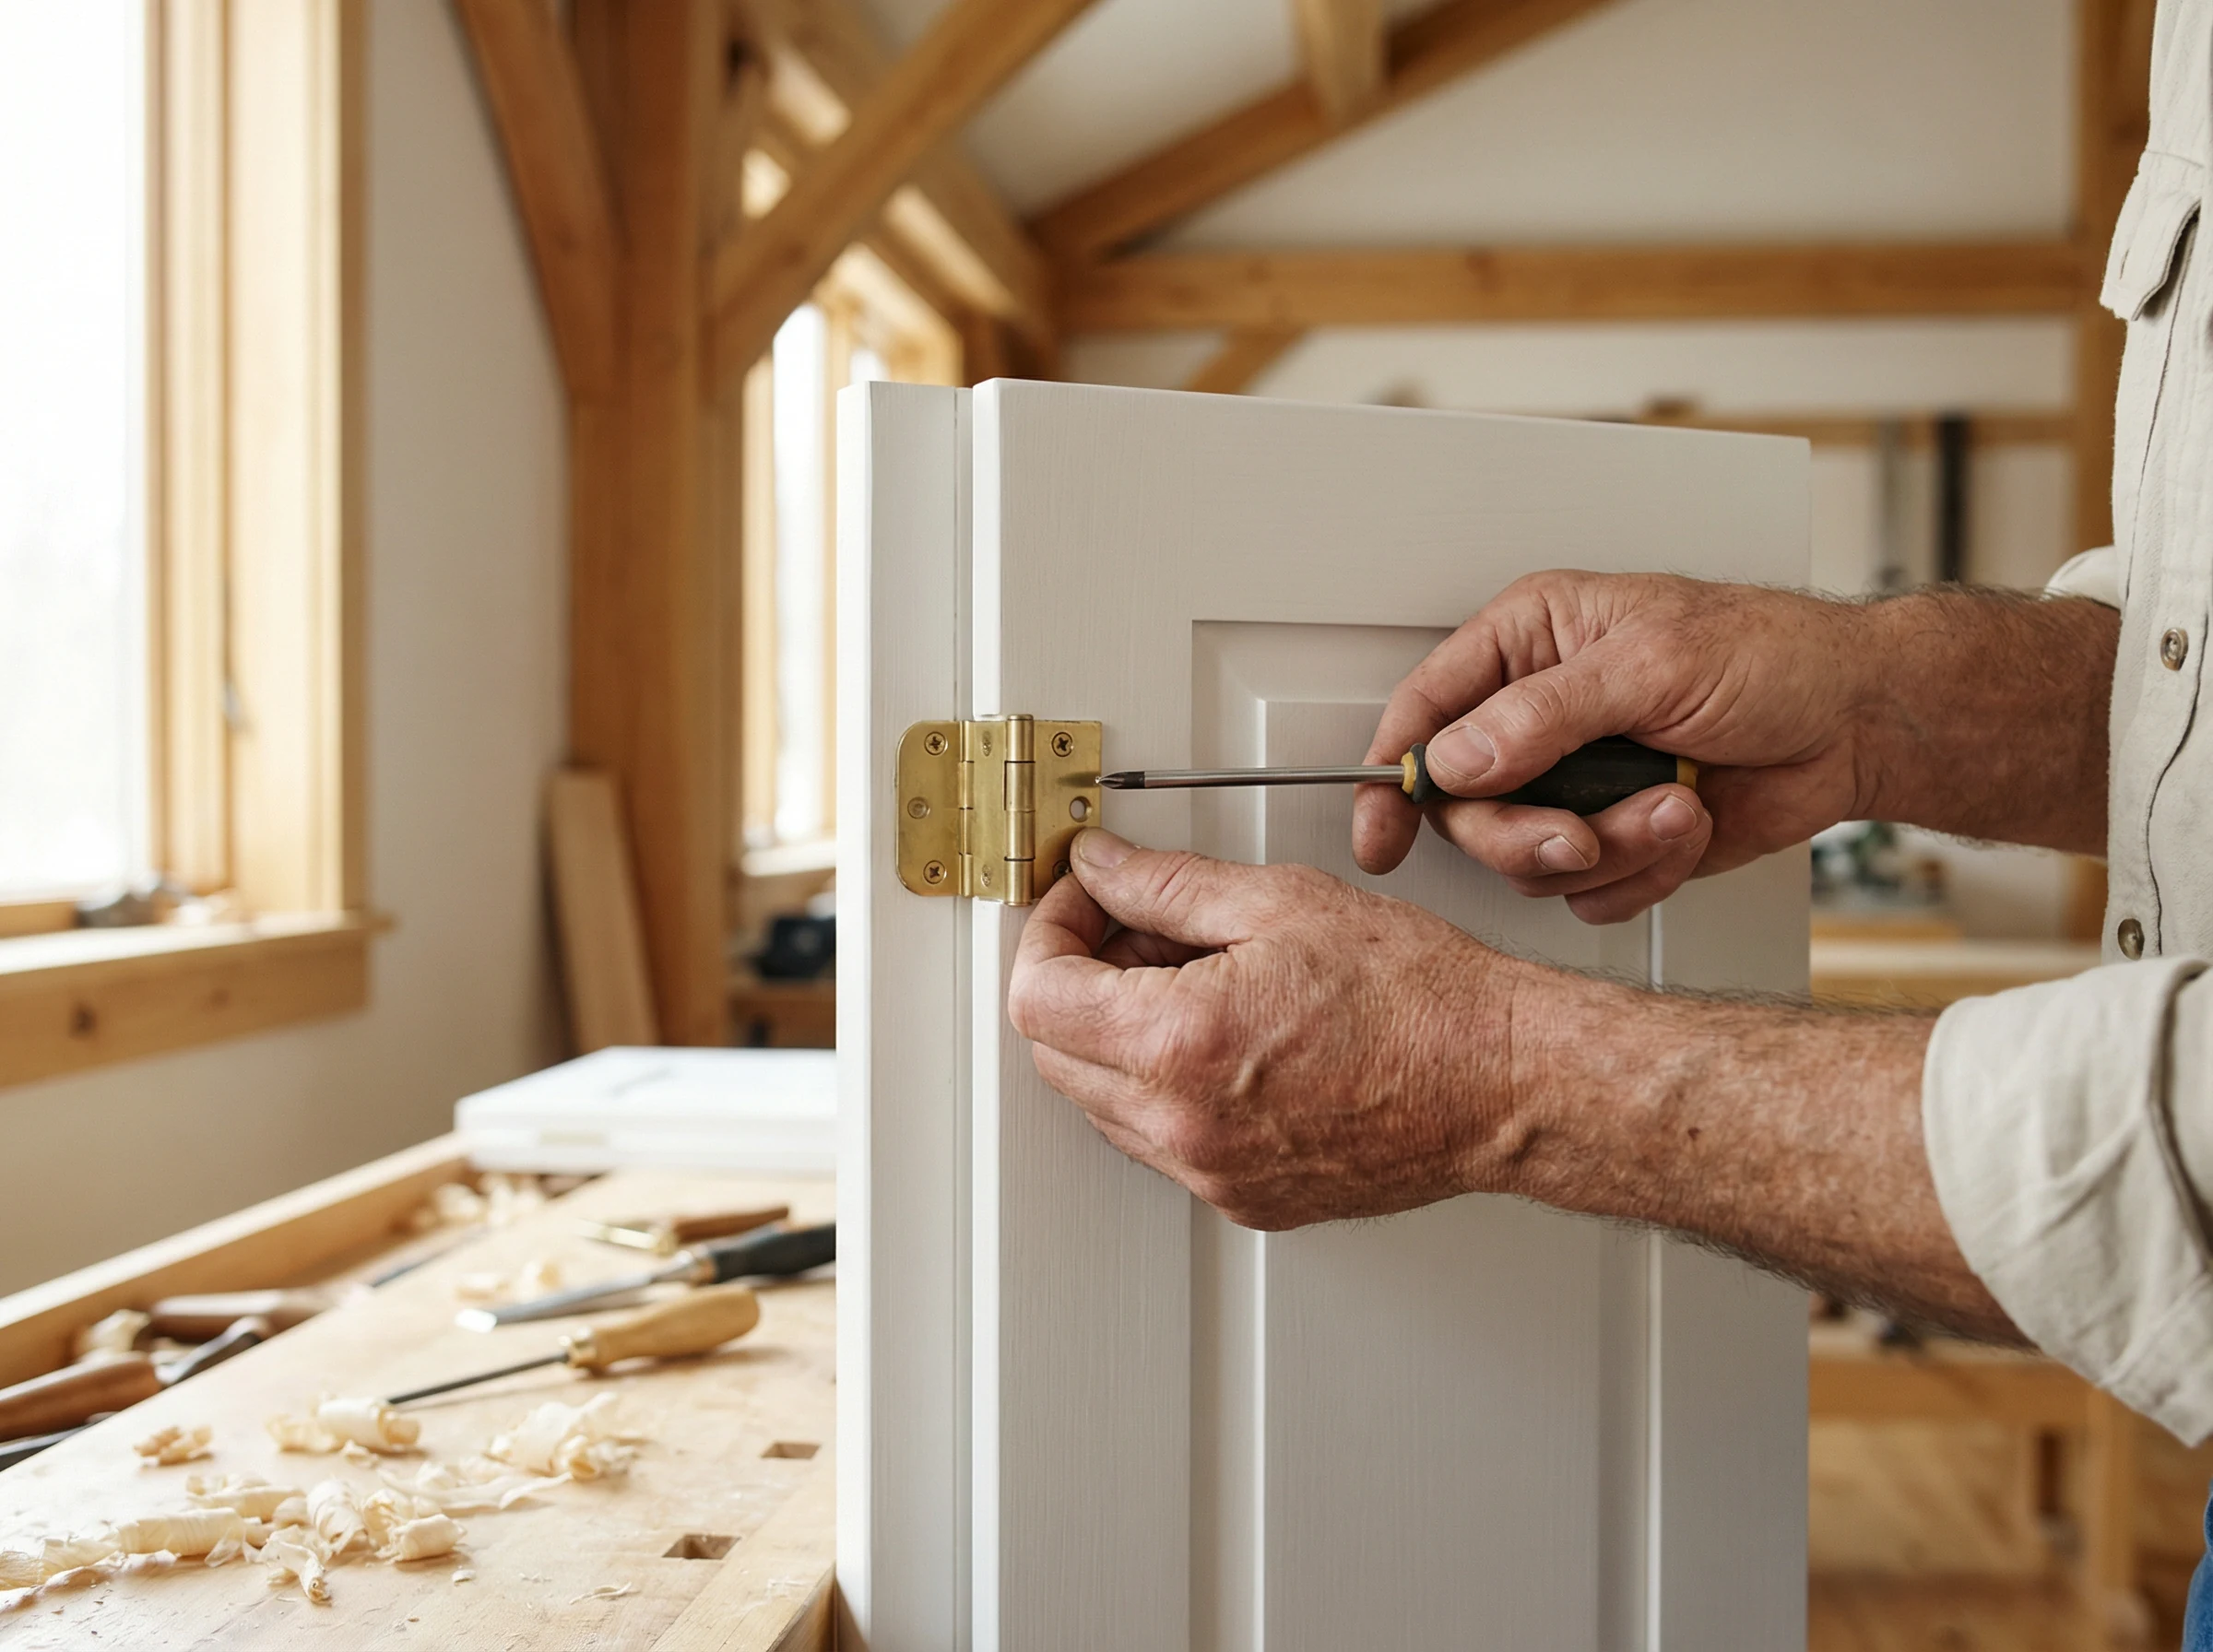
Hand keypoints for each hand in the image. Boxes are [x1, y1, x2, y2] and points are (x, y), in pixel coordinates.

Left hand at [1006, 828, 1533, 1229]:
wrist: (1500, 1082)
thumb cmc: (1419, 998)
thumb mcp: (1281, 903)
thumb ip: (1167, 886)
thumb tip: (1100, 869)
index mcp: (1180, 1044)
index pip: (1036, 998)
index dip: (1047, 934)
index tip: (1079, 902)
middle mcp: (1183, 1124)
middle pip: (1056, 1053)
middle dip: (1080, 980)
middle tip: (1139, 930)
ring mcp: (1211, 1172)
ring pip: (1103, 1102)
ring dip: (1120, 1036)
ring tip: (1199, 979)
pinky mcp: (1243, 1197)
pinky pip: (1162, 1139)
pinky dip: (1168, 1085)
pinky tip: (1231, 1035)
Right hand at [1355, 572, 1877, 921]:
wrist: (1859, 723)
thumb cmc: (1774, 657)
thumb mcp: (1653, 663)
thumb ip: (1545, 712)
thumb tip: (1458, 755)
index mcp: (1529, 642)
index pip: (1424, 709)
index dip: (1393, 774)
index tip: (1381, 832)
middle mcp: (1539, 715)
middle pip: (1467, 807)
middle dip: (1525, 834)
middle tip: (1578, 836)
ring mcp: (1576, 781)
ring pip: (1528, 858)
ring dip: (1609, 848)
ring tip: (1672, 806)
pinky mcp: (1616, 835)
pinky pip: (1588, 891)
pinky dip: (1643, 873)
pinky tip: (1685, 825)